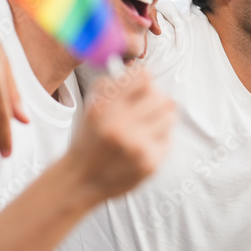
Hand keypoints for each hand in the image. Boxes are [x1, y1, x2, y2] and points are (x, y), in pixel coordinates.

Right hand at [70, 66, 175, 200]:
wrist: (81, 179)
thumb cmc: (90, 140)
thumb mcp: (92, 107)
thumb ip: (114, 85)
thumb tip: (142, 70)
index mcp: (103, 108)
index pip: (142, 78)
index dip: (144, 81)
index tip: (142, 88)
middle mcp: (119, 126)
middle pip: (160, 96)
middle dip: (155, 101)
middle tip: (146, 110)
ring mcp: (136, 146)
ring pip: (169, 116)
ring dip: (161, 119)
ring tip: (147, 127)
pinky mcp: (149, 163)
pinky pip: (169, 139)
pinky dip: (160, 140)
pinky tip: (145, 145)